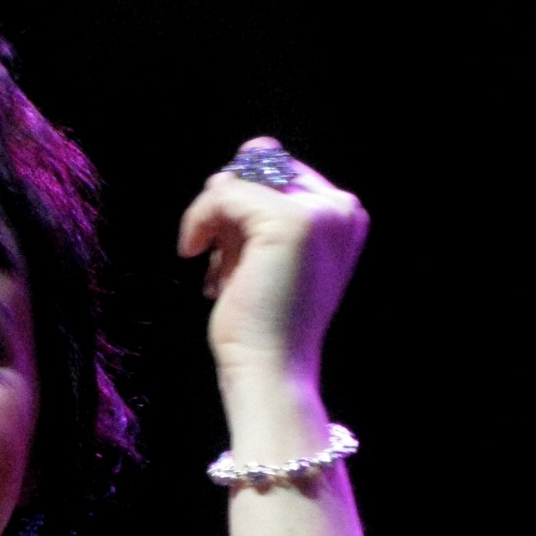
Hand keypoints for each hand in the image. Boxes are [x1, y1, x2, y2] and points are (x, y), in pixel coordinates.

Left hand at [178, 139, 366, 381]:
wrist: (272, 370)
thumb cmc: (265, 326)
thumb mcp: (268, 258)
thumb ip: (257, 216)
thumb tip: (222, 175)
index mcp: (344, 215)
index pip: (281, 171)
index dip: (243, 205)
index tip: (227, 253)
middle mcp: (340, 207)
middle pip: (262, 165)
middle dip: (230, 210)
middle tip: (220, 260)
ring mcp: (318, 212)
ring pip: (239, 178)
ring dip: (215, 221)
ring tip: (219, 271)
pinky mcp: (287, 220)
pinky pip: (223, 193)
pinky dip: (199, 220)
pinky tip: (192, 252)